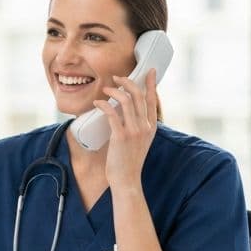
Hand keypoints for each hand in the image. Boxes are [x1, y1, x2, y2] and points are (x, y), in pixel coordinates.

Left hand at [94, 67, 157, 186]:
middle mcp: (145, 126)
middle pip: (139, 96)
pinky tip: (97, 103)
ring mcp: (134, 131)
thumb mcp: (140, 141)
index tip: (149, 71)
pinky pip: (112, 114)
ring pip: (126, 101)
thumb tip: (127, 110)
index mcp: (152, 127)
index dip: (151, 84)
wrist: (127, 179)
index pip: (153, 100)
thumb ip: (138, 125)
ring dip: (114, 91)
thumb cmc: (129, 160)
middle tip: (117, 77)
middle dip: (128, 82)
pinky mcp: (121, 136)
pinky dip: (104, 104)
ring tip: (106, 89)